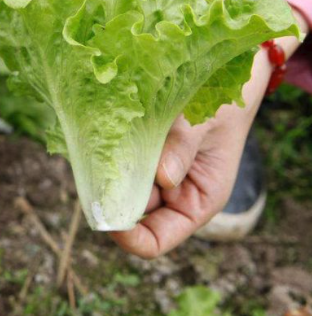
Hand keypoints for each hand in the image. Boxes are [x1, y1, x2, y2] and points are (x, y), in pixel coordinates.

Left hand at [110, 9, 307, 257]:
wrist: (225, 76)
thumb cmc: (225, 104)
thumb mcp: (208, 124)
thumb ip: (183, 148)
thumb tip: (163, 178)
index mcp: (195, 203)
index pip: (155, 240)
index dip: (128, 237)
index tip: (106, 218)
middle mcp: (170, 196)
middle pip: (128, 215)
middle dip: (109, 200)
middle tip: (91, 175)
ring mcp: (150, 175)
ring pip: (116, 188)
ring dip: (104, 175)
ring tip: (95, 152)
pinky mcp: (136, 152)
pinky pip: (113, 162)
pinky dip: (104, 155)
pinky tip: (98, 138)